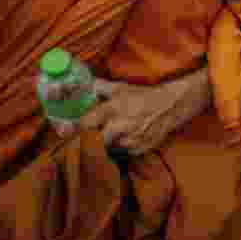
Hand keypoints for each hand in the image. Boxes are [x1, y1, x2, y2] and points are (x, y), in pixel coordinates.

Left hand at [69, 69, 211, 155]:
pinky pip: (119, 154)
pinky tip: (121, 141)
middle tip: (87, 137)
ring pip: (105, 150)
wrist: (170, 107)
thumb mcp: (120, 88)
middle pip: (92, 142)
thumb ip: (99, 87)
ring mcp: (128, 141)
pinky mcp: (136, 151)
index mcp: (111, 109)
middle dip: (89, 140)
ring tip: (108, 138)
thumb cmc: (143, 96)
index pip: (84, 124)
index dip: (75, 128)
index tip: (70, 130)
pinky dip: (117, 149)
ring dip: (103, 146)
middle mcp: (118, 127)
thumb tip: (81, 85)